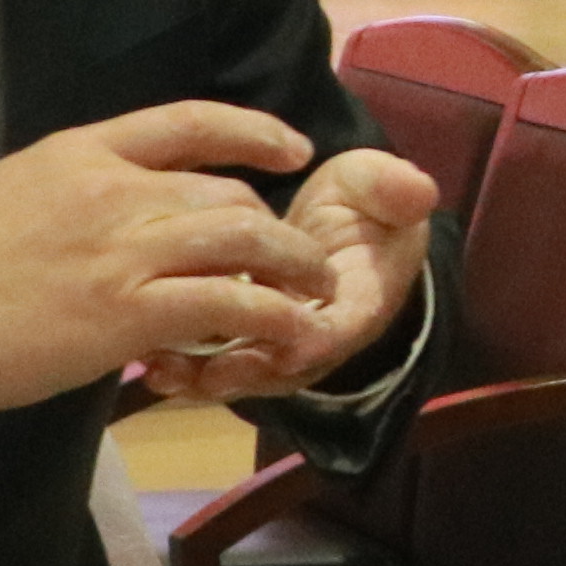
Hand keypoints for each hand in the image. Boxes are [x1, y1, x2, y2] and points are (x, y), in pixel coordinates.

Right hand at [0, 100, 329, 431]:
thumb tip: (118, 204)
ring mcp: (125, 250)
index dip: (252, 131)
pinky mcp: (128, 312)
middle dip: (278, 228)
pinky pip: (228, 305)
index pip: (188, 120)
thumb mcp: (18, 192)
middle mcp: (115, 189)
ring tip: (317, 293)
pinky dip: (273, 318)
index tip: (292, 149)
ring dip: (295, 269)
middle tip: (302, 260)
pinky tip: (291, 332)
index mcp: (85, 152)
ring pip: (244, 242)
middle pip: (228, 194)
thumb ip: (79, 191)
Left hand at [137, 144, 435, 406]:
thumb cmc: (364, 205)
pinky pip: (216, 363)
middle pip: (284, 369)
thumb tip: (417, 189)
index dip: (315, 341)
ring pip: (244, 374)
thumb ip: (393, 191)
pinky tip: (148, 359)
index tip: (286, 342)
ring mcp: (280, 343)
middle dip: (243, 373)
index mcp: (360, 300)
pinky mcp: (247, 339)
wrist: (347, 225)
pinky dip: (184, 365)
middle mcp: (320, 335)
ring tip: (160, 369)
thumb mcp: (380, 188)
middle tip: (202, 372)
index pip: (340, 330)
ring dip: (202, 377)